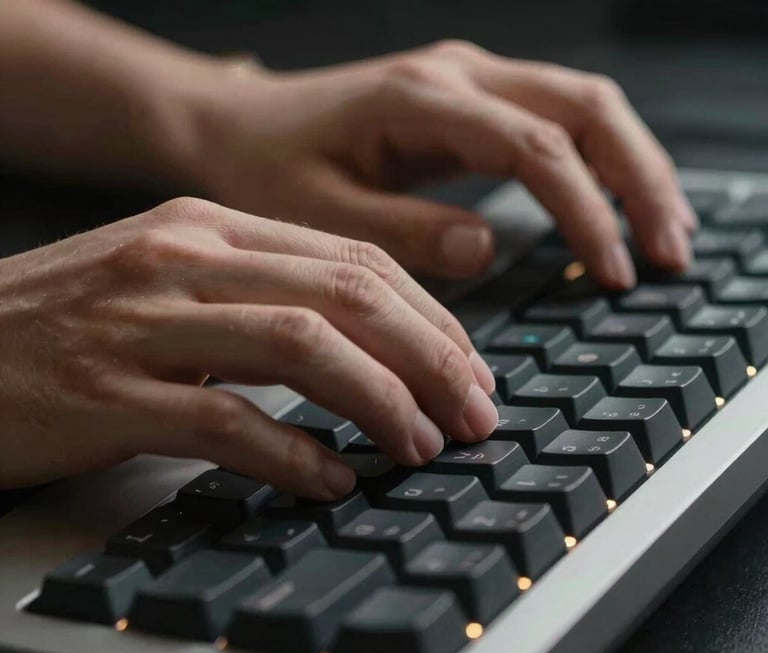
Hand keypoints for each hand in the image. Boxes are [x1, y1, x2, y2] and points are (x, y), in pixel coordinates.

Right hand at [0, 198, 497, 496]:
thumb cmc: (74, 324)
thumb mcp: (177, 285)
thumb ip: (264, 303)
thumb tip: (367, 357)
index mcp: (211, 226)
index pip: (356, 259)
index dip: (430, 318)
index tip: (470, 370)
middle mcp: (185, 257)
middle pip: (347, 295)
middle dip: (431, 359)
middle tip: (475, 415)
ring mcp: (144, 321)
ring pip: (301, 348)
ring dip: (381, 402)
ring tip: (422, 448)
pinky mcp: (108, 393)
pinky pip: (226, 420)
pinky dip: (293, 454)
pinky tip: (332, 480)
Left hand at [186, 40, 696, 287]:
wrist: (236, 128)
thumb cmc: (266, 170)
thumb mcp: (320, 215)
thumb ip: (403, 232)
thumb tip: (487, 248)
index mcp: (421, 99)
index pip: (537, 147)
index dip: (587, 211)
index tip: (614, 270)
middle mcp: (456, 74)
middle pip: (586, 108)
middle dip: (639, 180)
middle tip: (670, 251)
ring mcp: (467, 80)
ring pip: (582, 106)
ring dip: (632, 166)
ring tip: (665, 231)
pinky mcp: (467, 101)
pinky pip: (555, 118)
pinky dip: (598, 162)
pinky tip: (614, 203)